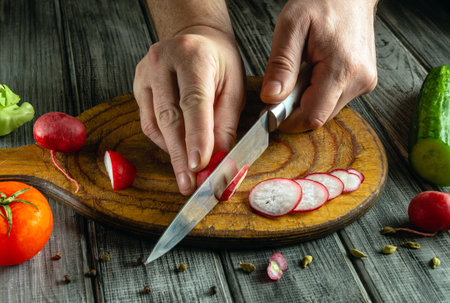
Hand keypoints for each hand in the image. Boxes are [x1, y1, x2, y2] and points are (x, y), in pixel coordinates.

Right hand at [133, 26, 244, 194]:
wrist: (195, 40)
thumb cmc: (219, 64)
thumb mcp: (234, 89)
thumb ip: (225, 125)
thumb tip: (217, 161)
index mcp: (193, 56)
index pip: (193, 101)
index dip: (196, 136)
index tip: (199, 165)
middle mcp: (162, 61)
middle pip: (169, 117)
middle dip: (181, 155)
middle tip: (190, 183)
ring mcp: (145, 73)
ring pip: (154, 124)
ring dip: (172, 153)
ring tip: (186, 174)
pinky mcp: (137, 85)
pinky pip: (147, 122)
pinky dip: (163, 142)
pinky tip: (177, 150)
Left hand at [261, 0, 377, 131]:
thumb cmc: (323, 1)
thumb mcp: (291, 26)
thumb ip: (281, 65)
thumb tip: (271, 97)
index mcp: (343, 68)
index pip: (313, 116)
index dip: (288, 120)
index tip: (271, 112)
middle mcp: (359, 80)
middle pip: (319, 116)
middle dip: (296, 108)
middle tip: (285, 83)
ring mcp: (364, 82)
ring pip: (326, 110)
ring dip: (307, 100)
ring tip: (303, 70)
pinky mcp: (364, 82)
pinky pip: (334, 100)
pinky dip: (318, 93)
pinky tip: (314, 71)